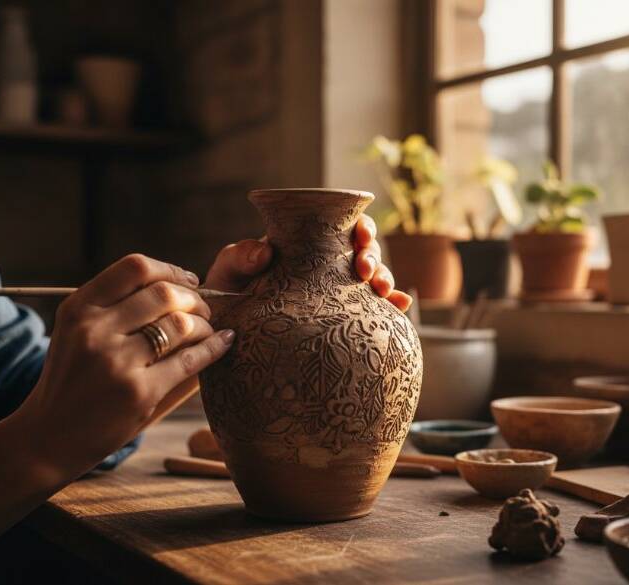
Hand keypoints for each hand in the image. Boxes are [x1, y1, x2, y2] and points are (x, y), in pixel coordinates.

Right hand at [14, 254, 234, 480]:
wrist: (48, 438)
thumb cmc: (72, 380)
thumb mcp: (77, 333)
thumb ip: (117, 307)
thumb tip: (183, 285)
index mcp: (78, 309)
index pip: (136, 267)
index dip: (171, 270)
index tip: (190, 281)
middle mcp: (94, 330)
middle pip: (164, 293)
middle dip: (195, 299)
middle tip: (205, 310)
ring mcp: (116, 362)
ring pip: (181, 324)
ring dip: (205, 324)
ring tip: (209, 330)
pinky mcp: (139, 392)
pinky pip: (191, 359)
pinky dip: (214, 347)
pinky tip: (224, 342)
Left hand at [204, 215, 411, 310]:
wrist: (226, 333)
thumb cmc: (226, 295)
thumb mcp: (227, 271)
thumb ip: (239, 256)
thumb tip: (264, 251)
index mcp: (305, 246)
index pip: (341, 226)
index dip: (359, 226)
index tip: (360, 235)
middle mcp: (326, 266)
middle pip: (364, 250)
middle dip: (373, 256)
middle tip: (365, 273)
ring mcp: (336, 293)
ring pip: (373, 278)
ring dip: (385, 279)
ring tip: (382, 293)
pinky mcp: (341, 319)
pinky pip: (372, 311)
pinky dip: (392, 307)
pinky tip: (401, 310)